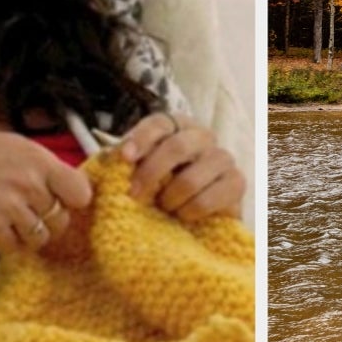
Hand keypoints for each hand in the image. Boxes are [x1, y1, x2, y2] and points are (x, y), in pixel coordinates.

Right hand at [0, 127, 92, 253]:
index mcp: (39, 160)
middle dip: (49, 220)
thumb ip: (42, 166)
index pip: (81, 192)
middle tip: (31, 213)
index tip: (64, 201)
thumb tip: (66, 185)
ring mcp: (11, 209)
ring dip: (30, 234)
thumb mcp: (14, 145)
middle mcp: (30, 185)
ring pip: (41, 238)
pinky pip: (16, 248)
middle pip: (62, 219)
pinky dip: (8, 243)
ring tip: (12, 221)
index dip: (73, 200)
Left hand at [119, 112, 245, 222]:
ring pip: (192, 177)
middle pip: (178, 146)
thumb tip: (104, 160)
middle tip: (135, 195)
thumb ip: (119, 163)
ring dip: (171, 198)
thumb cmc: (158, 188)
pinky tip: (183, 215)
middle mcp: (202, 136)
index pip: (160, 122)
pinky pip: (210, 198)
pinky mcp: (237, 182)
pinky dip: (190, 210)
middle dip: (151, 173)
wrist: (190, 218)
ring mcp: (223, 158)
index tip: (124, 157)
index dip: (142, 137)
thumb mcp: (134, 172)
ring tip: (164, 209)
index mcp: (177, 126)